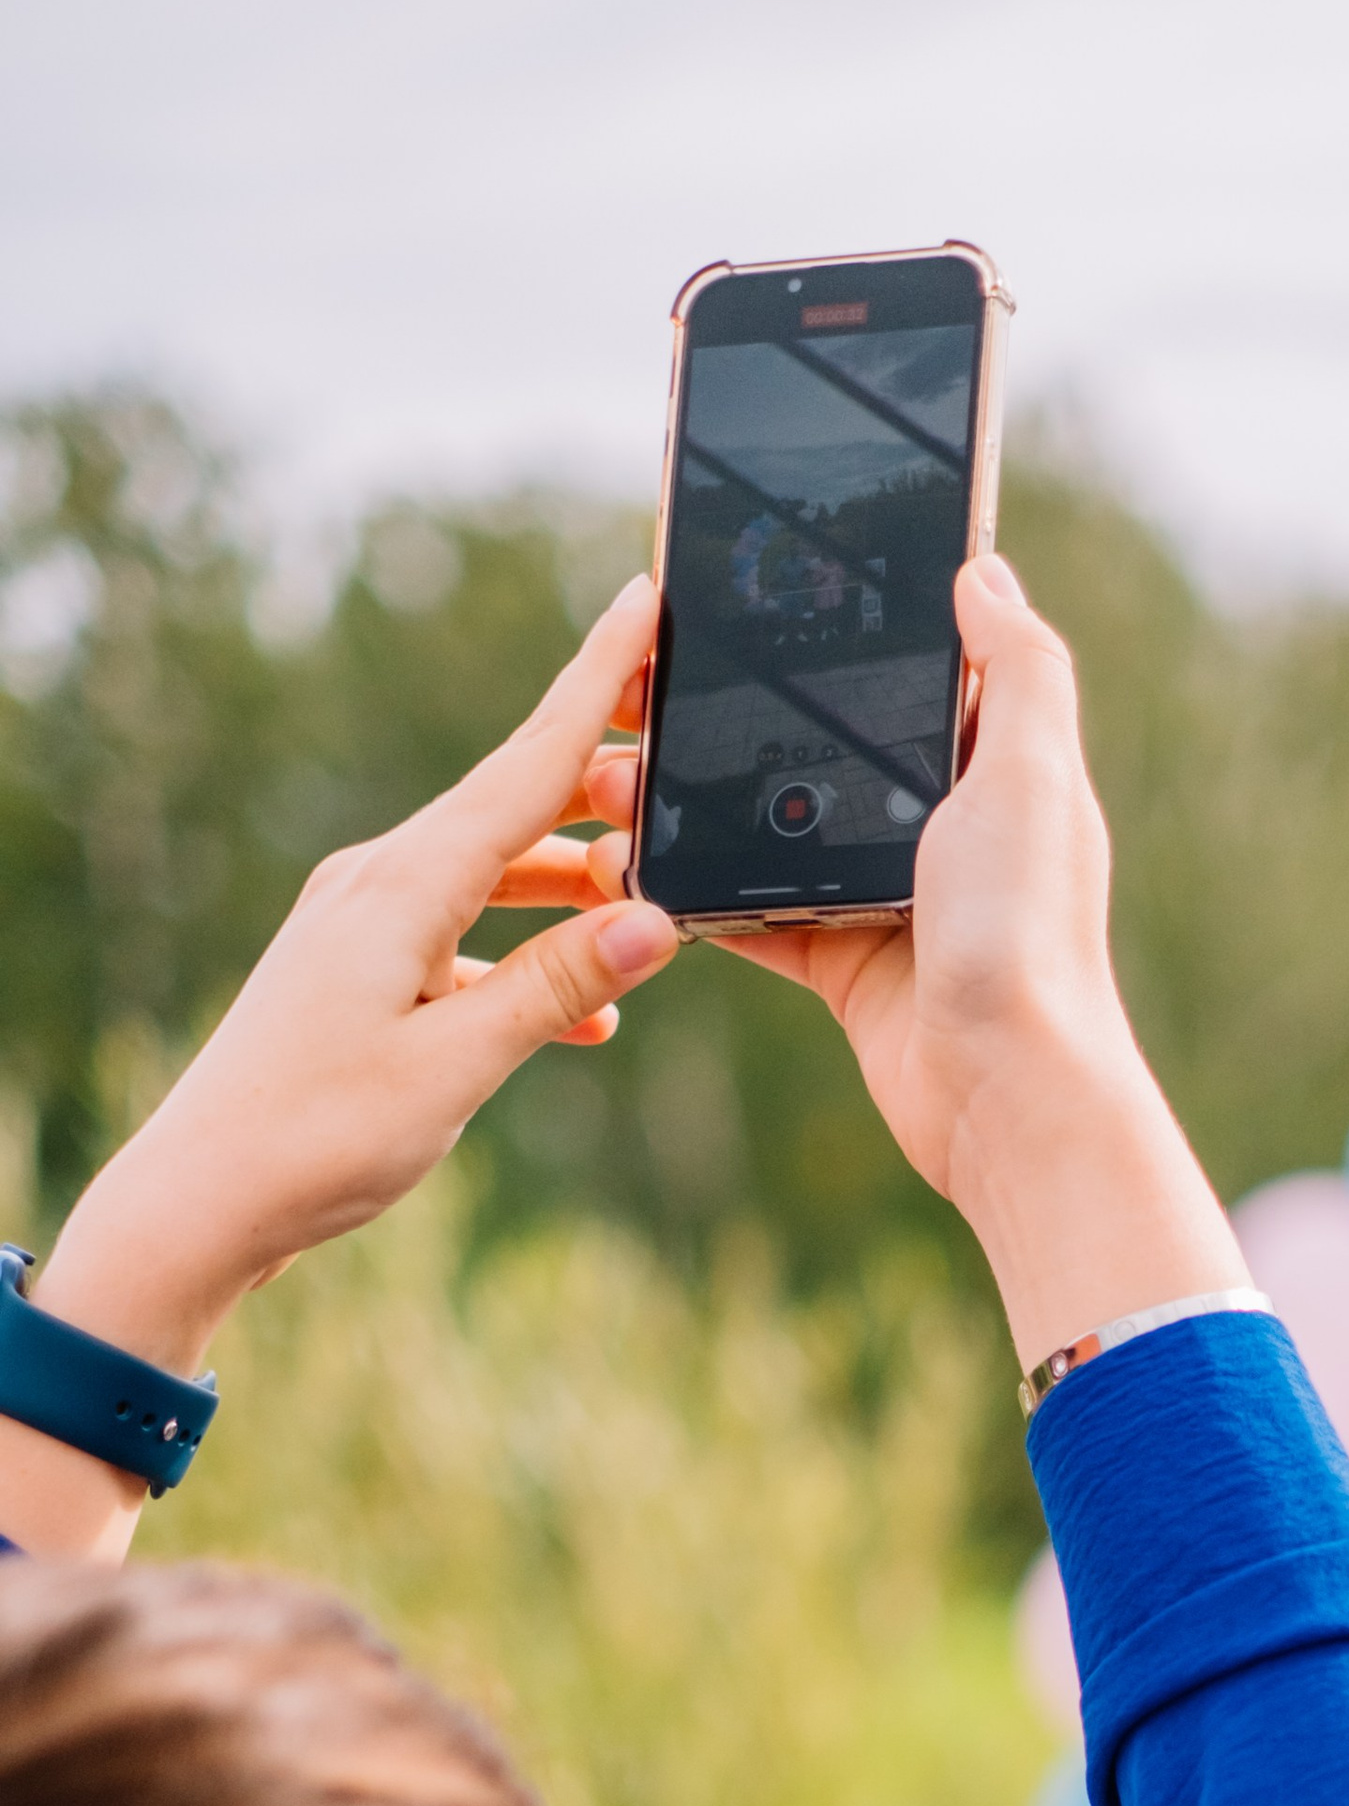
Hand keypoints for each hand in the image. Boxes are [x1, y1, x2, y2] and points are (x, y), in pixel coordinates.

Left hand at [42, 576, 681, 1382]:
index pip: (525, 766)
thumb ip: (558, 988)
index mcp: (401, 886)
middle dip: (606, 793)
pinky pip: (465, 940)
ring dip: (572, 889)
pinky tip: (586, 1018)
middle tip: (689, 780)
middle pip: (515, 809)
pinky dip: (528, 960)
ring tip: (651, 911)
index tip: (644, 605)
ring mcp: (364, 925)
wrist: (201, 1200)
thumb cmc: (317, 1137)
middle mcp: (378, 883)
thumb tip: (654, 919)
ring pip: (493, 875)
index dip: (594, 685)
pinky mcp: (360, 972)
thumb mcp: (455, 1066)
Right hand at [698, 557, 1247, 1368]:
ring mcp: (893, 899)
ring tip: (626, 766)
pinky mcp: (849, 964)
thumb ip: (1017, 667)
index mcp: (999, 770)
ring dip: (706, 799)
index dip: (853, 625)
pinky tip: (642, 858)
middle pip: (836, 746)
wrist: (1006, 1096)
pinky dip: (704, 891)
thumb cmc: (1027, 936)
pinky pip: (760, 912)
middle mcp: (948, 829)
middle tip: (656, 676)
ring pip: (782, 826)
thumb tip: (981, 569)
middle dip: (749, 710)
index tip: (766, 581)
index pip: (923, 671)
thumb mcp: (1030, 777)